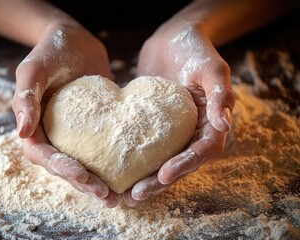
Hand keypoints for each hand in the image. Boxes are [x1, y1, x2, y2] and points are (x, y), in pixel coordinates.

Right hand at [12, 21, 117, 207]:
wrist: (74, 39)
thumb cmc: (50, 50)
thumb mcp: (34, 69)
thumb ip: (26, 97)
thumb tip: (22, 131)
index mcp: (34, 125)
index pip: (44, 155)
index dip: (61, 168)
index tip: (83, 176)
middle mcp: (53, 133)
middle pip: (64, 166)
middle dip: (83, 183)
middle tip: (106, 196)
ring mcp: (73, 132)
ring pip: (82, 163)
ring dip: (97, 181)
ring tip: (117, 197)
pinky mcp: (93, 127)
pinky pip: (99, 148)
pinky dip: (110, 163)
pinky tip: (127, 173)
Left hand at [123, 22, 234, 206]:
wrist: (173, 38)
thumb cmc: (197, 50)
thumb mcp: (213, 68)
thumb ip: (220, 95)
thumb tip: (224, 124)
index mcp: (211, 123)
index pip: (202, 151)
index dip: (186, 165)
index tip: (164, 174)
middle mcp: (192, 131)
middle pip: (179, 163)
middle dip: (159, 181)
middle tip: (136, 195)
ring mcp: (171, 130)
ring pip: (160, 159)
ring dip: (144, 178)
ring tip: (124, 194)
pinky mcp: (152, 124)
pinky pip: (143, 144)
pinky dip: (132, 159)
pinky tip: (114, 169)